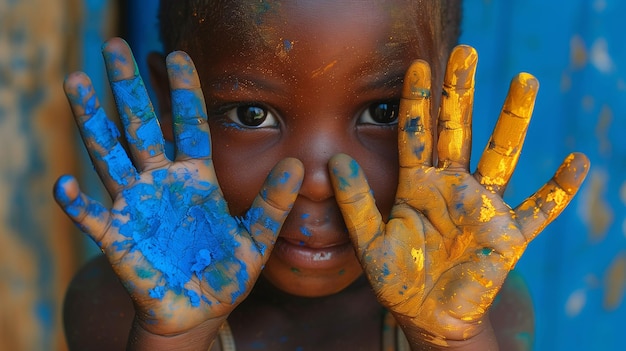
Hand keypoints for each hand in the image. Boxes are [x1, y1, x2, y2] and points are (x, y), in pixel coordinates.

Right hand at [54, 38, 302, 335]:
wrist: (198, 311)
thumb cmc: (227, 273)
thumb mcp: (257, 237)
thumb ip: (274, 204)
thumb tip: (300, 165)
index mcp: (197, 178)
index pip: (190, 124)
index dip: (185, 91)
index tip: (179, 55)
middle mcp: (163, 182)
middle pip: (143, 127)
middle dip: (129, 88)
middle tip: (115, 47)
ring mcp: (137, 206)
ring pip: (110, 155)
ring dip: (92, 122)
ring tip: (75, 82)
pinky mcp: (117, 237)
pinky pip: (92, 216)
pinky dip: (77, 201)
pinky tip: (66, 183)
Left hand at [329, 45, 588, 345]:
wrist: (429, 318)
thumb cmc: (399, 280)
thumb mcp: (370, 241)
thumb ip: (356, 203)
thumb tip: (334, 161)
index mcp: (418, 186)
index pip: (416, 134)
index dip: (415, 101)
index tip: (416, 65)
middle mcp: (452, 187)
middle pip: (458, 131)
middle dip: (460, 93)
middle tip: (464, 52)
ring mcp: (483, 207)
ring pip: (501, 155)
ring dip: (513, 120)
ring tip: (524, 81)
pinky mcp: (509, 235)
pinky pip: (539, 210)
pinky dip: (559, 191)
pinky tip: (577, 163)